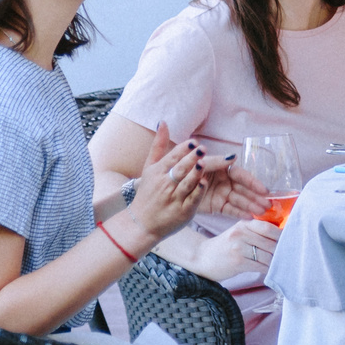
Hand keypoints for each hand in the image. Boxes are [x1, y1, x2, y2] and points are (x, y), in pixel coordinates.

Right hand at [127, 127, 210, 242]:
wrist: (140, 223)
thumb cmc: (148, 193)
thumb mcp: (149, 167)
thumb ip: (159, 145)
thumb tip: (163, 121)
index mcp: (158, 172)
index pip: (171, 158)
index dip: (182, 150)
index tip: (193, 142)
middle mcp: (165, 184)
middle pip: (179, 169)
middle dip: (190, 158)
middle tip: (202, 149)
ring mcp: (173, 198)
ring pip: (186, 184)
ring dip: (195, 173)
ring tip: (204, 163)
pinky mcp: (182, 211)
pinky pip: (191, 200)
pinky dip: (197, 192)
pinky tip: (204, 183)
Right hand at [188, 219, 281, 281]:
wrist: (202, 258)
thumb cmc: (225, 246)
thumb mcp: (238, 233)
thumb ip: (256, 233)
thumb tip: (282, 238)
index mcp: (243, 224)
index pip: (268, 227)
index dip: (282, 235)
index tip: (292, 241)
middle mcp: (241, 234)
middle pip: (270, 242)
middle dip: (281, 250)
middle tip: (290, 256)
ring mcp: (238, 248)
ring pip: (267, 255)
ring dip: (276, 262)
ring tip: (282, 265)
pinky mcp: (237, 262)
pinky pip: (260, 266)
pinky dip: (268, 270)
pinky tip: (271, 272)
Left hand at [192, 158, 268, 220]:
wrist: (171, 191)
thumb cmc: (186, 172)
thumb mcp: (200, 164)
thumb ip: (215, 161)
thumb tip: (234, 156)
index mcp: (223, 169)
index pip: (241, 175)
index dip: (252, 182)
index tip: (263, 190)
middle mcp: (225, 181)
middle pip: (243, 189)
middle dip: (256, 197)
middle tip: (268, 204)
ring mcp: (222, 194)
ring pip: (239, 200)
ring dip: (251, 205)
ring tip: (263, 212)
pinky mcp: (217, 206)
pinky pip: (230, 210)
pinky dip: (239, 213)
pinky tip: (250, 217)